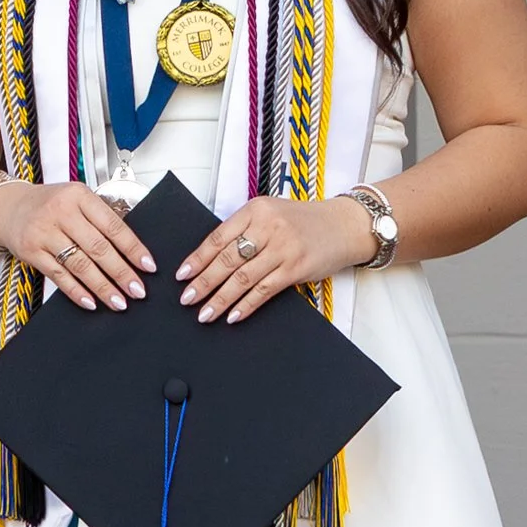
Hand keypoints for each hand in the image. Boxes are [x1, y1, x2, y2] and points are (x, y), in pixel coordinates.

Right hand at [0, 178, 152, 312]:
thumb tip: (131, 251)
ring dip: (102, 287)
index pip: (113, 226)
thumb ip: (100, 218)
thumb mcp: (76, 199)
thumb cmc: (48, 204)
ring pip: (80, 265)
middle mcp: (61, 212)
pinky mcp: (31, 251)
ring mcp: (44, 232)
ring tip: (118, 301)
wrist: (8, 207)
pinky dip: (76, 291)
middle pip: (98, 248)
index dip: (133, 248)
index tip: (148, 266)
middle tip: (137, 291)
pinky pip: (59, 275)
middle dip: (121, 273)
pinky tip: (91, 302)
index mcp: (79, 196)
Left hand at [178, 193, 376, 322]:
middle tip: (187, 299)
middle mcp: (268, 227)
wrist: (344, 225)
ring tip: (204, 313)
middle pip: (227, 260)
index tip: (182, 275)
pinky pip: (264, 290)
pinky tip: (233, 316)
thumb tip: (210, 259)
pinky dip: (246, 305)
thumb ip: (244, 230)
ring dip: (220, 299)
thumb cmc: (304, 221)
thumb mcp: (270, 214)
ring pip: (242, 278)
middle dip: (203, 282)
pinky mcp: (296, 268)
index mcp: (255, 210)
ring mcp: (283, 248)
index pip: (218, 237)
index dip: (197, 258)